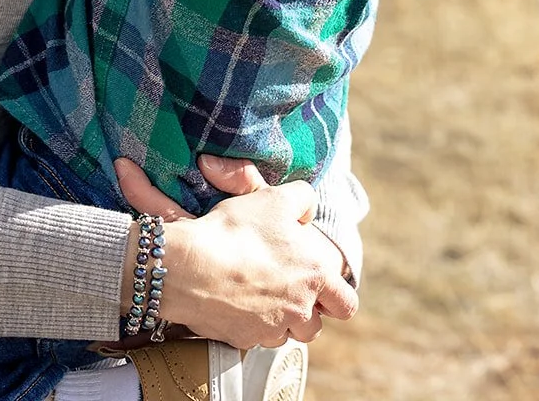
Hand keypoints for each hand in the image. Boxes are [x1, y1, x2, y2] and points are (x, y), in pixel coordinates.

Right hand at [114, 156, 356, 348]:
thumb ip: (302, 199)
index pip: (346, 304)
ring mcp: (271, 330)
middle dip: (306, 311)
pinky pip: (255, 336)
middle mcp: (300, 311)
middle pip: (315, 325)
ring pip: (286, 333)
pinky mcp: (243, 339)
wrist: (192, 266)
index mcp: (315, 277)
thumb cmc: (236, 231)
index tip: (320, 285)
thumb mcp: (273, 199)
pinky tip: (234, 300)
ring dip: (278, 319)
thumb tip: (308, 210)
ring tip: (257, 293)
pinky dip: (249, 323)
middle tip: (285, 288)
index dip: (336, 295)